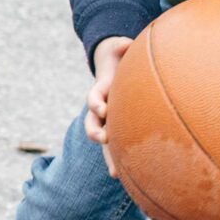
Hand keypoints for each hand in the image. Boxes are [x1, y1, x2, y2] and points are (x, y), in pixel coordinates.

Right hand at [85, 36, 133, 171]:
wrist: (111, 66)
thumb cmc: (117, 55)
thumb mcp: (117, 47)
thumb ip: (120, 45)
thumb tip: (127, 43)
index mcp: (101, 88)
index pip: (94, 96)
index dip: (96, 102)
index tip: (101, 108)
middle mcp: (101, 106)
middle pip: (93, 122)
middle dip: (95, 131)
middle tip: (102, 138)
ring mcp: (109, 118)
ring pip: (105, 139)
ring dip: (109, 155)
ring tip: (116, 172)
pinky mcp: (118, 125)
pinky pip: (119, 144)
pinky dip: (120, 159)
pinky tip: (127, 177)